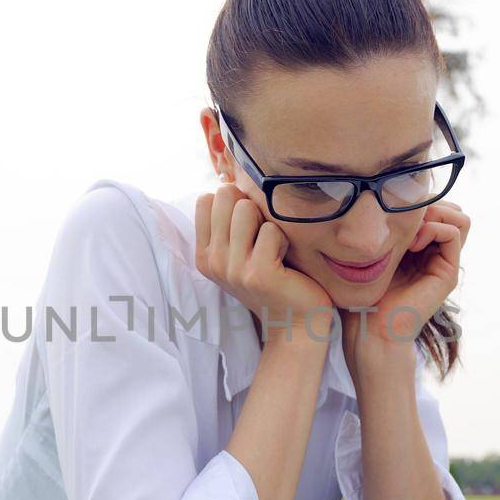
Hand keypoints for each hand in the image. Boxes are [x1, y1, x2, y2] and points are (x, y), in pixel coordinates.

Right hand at [195, 184, 334, 339]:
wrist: (295, 322)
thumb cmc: (274, 278)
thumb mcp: (241, 251)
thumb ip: (229, 221)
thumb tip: (228, 177)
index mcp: (204, 254)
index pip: (206, 198)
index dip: (233, 202)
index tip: (247, 229)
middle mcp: (213, 261)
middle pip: (226, 196)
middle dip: (251, 208)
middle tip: (262, 238)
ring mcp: (233, 269)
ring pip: (247, 209)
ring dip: (268, 222)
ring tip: (273, 248)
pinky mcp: (258, 274)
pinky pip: (272, 230)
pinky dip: (285, 240)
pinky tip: (286, 261)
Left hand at [341, 199, 469, 369]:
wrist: (370, 329)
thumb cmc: (361, 293)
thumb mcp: (369, 252)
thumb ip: (379, 229)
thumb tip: (373, 197)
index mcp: (420, 248)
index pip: (435, 206)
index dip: (418, 201)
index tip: (391, 213)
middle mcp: (436, 254)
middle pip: (451, 209)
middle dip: (429, 204)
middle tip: (403, 219)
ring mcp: (444, 263)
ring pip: (459, 217)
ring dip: (434, 213)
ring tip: (409, 230)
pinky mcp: (448, 274)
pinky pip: (454, 232)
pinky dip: (433, 228)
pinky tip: (411, 243)